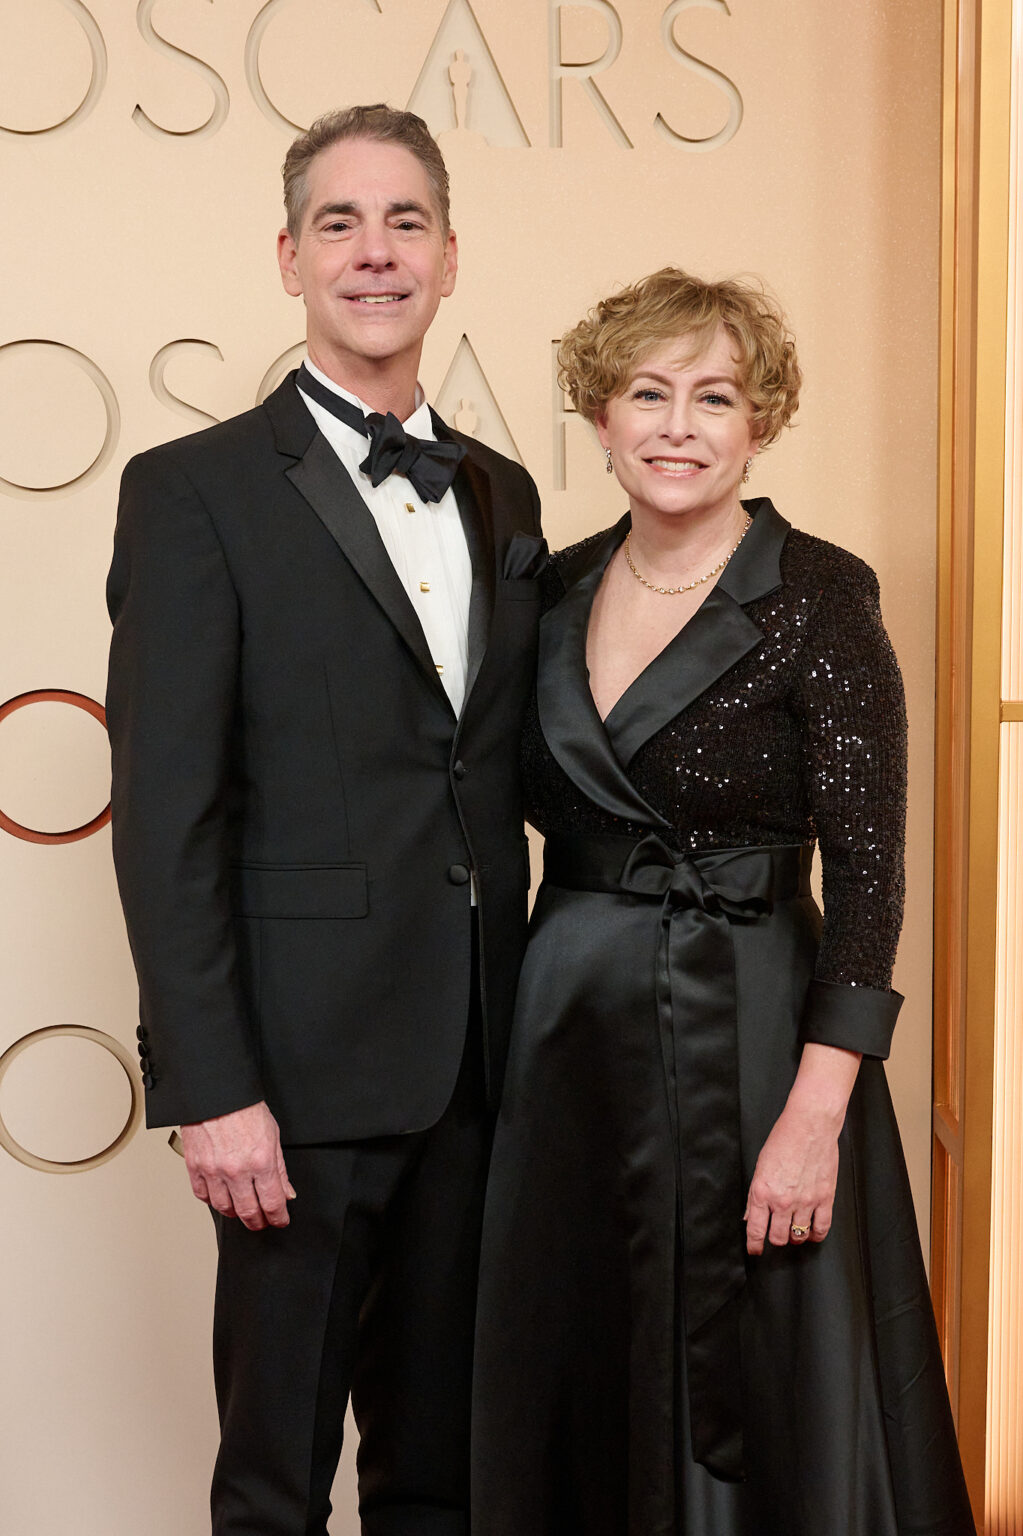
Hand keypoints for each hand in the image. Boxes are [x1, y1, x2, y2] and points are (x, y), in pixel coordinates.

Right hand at [180, 1101, 295, 1230]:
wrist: (217, 1093)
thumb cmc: (245, 1109)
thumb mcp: (273, 1135)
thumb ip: (280, 1169)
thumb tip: (287, 1192)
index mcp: (261, 1161)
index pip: (273, 1202)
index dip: (279, 1217)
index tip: (280, 1220)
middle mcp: (237, 1170)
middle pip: (249, 1212)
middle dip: (258, 1222)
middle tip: (262, 1222)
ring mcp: (213, 1170)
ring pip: (224, 1208)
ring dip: (236, 1214)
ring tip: (242, 1211)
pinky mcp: (195, 1167)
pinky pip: (203, 1196)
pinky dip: (213, 1201)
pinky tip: (221, 1198)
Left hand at [744, 1041, 859, 1255]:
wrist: (809, 1125)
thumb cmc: (783, 1139)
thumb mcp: (760, 1165)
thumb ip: (755, 1194)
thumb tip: (750, 1215)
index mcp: (762, 1192)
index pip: (755, 1230)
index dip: (754, 1245)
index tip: (755, 1250)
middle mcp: (782, 1201)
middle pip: (777, 1237)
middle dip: (775, 1240)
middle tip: (776, 1236)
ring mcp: (805, 1202)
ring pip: (798, 1236)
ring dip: (794, 1238)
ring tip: (793, 1232)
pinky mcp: (824, 1198)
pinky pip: (821, 1228)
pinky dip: (816, 1235)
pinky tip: (812, 1233)